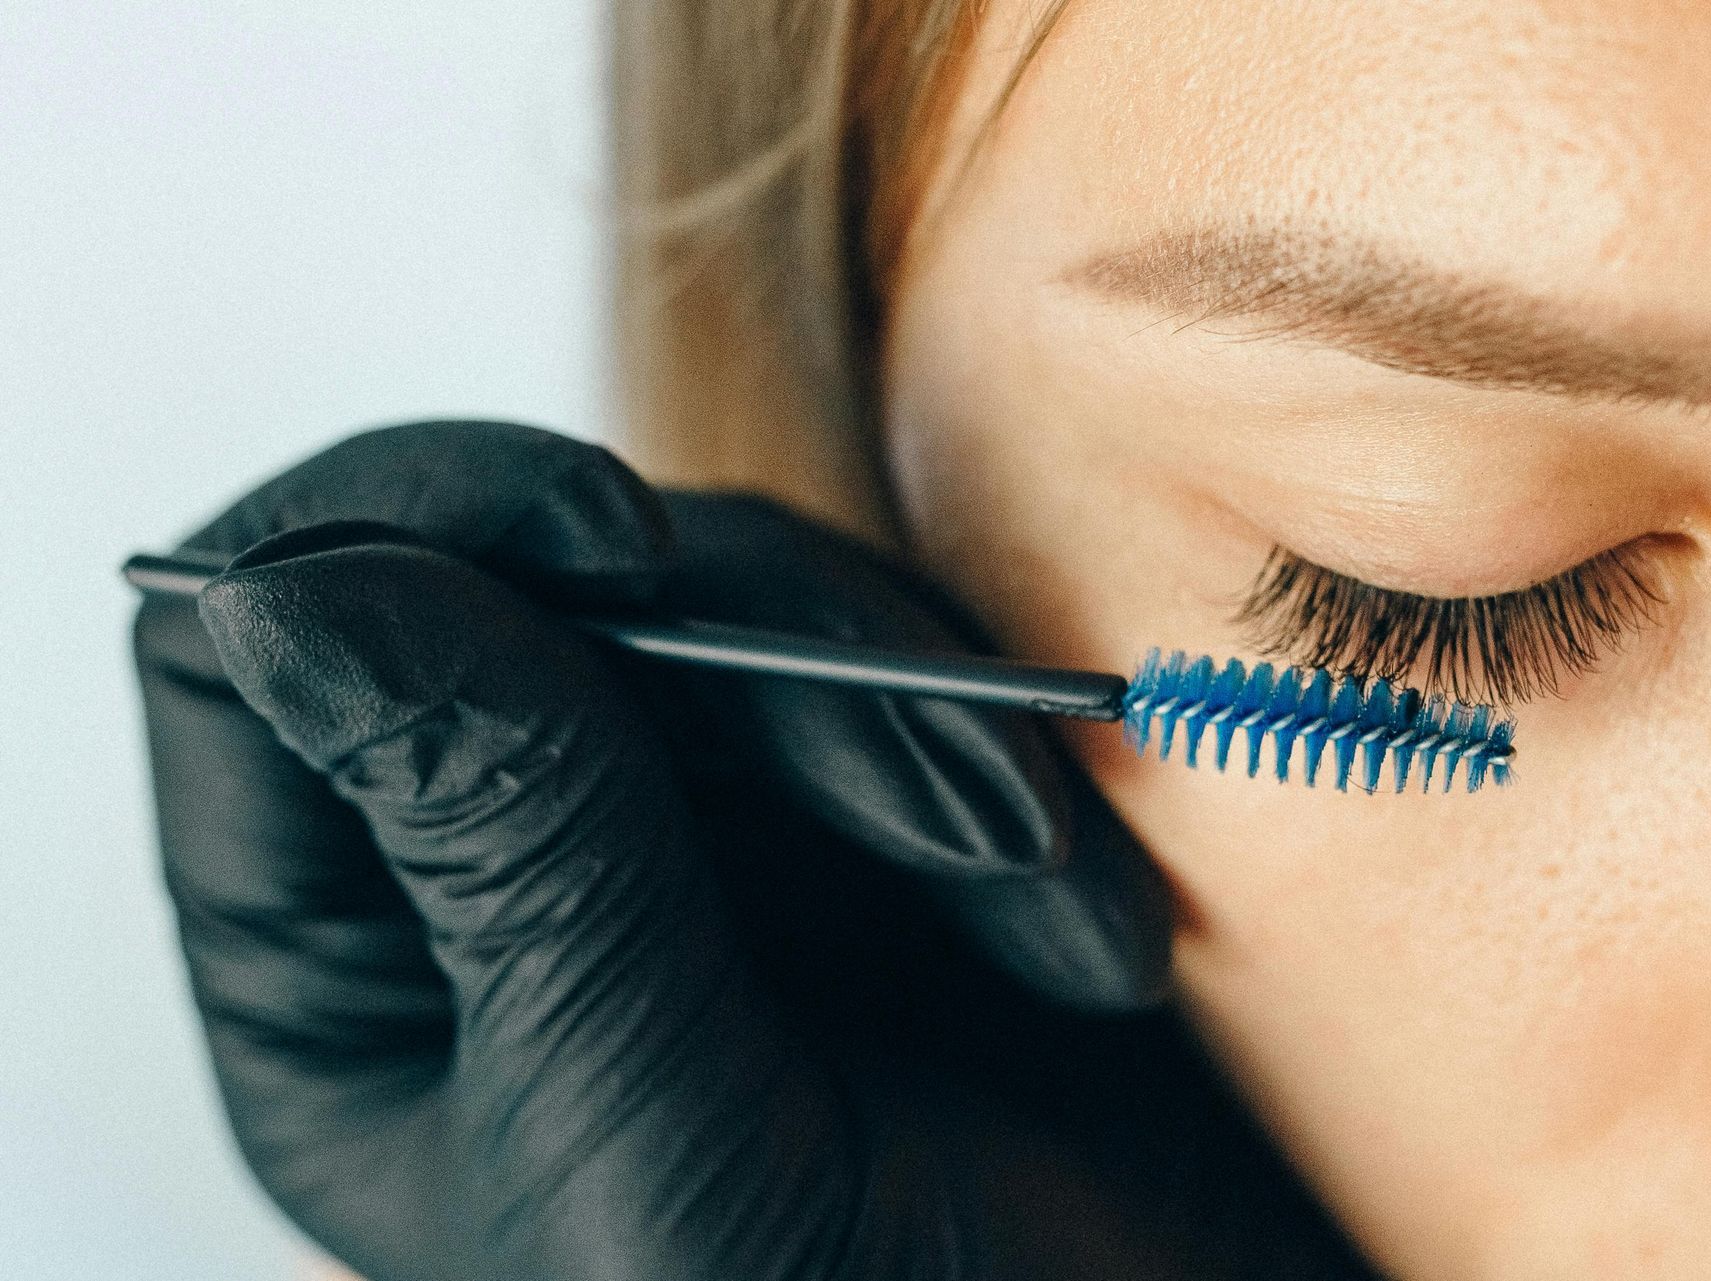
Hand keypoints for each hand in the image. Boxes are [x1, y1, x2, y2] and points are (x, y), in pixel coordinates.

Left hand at [132, 421, 1375, 1279]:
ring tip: (1057, 930)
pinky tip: (1086, 933)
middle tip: (954, 819)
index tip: (615, 550)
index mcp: (353, 982)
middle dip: (771, 662)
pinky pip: (890, 662)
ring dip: (922, 728)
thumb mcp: (653, 1129)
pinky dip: (1005, 761)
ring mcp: (676, 821)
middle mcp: (488, 870)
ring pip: (735, 604)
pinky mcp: (844, 801)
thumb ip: (506, 850)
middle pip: (540, 591)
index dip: (403, 530)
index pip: (246, 660)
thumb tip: (300, 585)